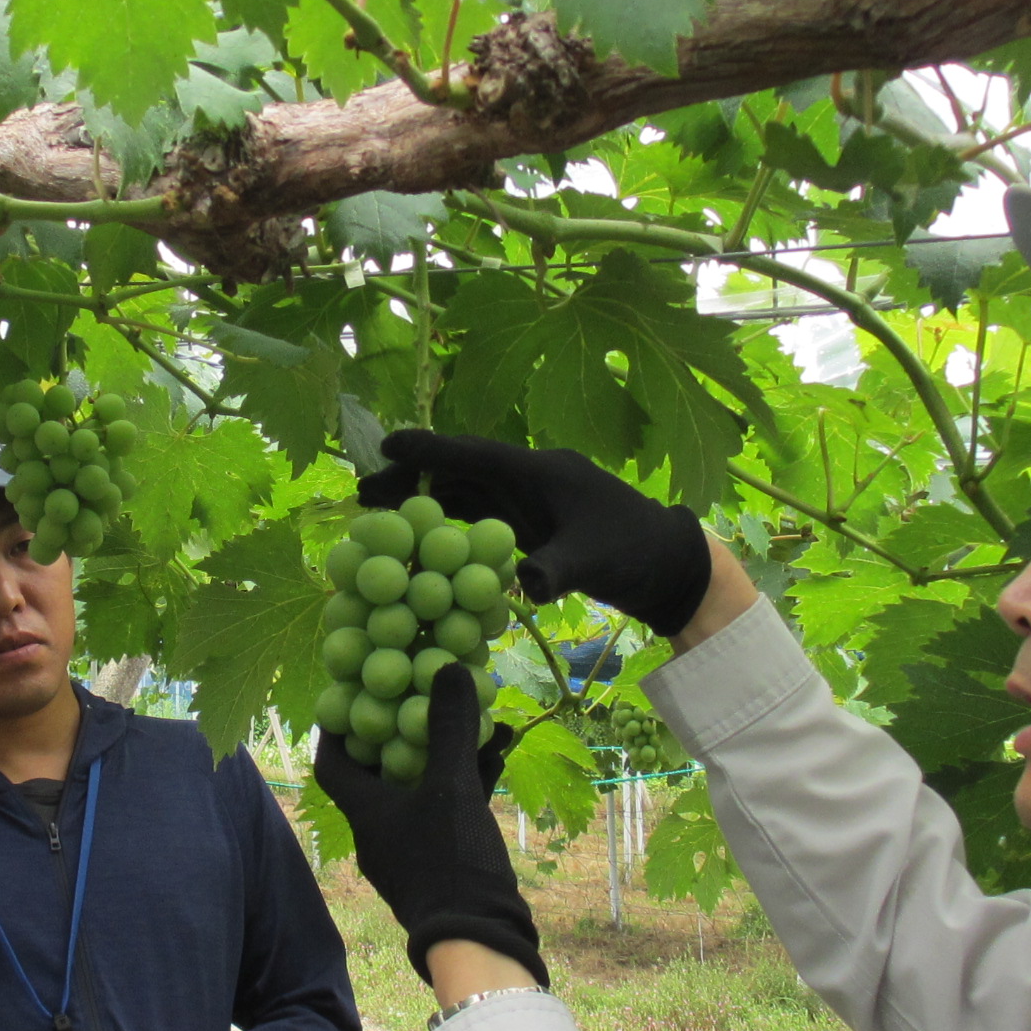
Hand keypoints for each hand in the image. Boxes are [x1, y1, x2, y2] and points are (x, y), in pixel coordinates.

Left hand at [314, 662, 546, 988]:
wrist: (479, 939)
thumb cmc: (451, 863)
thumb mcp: (451, 787)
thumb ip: (449, 728)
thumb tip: (448, 667)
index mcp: (365, 812)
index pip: (332, 762)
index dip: (338, 725)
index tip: (353, 690)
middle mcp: (380, 831)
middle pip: (381, 769)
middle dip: (403, 728)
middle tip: (420, 692)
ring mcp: (412, 849)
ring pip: (422, 786)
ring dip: (444, 752)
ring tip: (472, 715)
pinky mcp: (444, 862)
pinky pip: (449, 808)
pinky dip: (467, 780)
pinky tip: (497, 753)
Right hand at [359, 431, 715, 637]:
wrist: (667, 564)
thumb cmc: (633, 552)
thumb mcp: (594, 561)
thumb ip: (555, 568)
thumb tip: (523, 585)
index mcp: (539, 473)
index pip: (475, 454)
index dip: (430, 449)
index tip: (387, 445)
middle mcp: (528, 479)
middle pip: (460, 471)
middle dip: (412, 478)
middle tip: (363, 495)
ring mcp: (529, 502)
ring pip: (466, 493)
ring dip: (424, 501)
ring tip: (377, 513)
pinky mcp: (532, 524)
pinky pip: (480, 515)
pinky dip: (449, 522)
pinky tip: (421, 537)